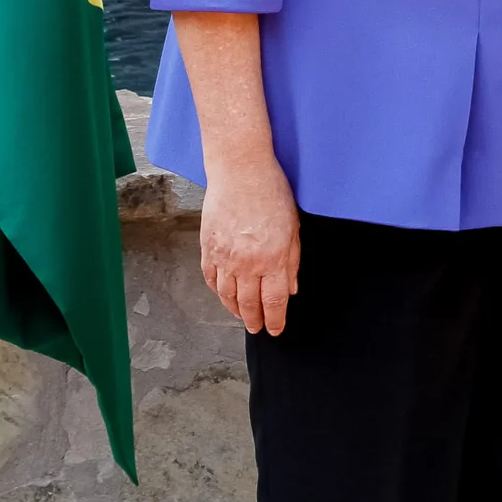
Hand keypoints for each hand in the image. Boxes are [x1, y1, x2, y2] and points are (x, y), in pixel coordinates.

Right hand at [198, 154, 299, 334]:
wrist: (240, 171)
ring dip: (234, 309)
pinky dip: (217, 291)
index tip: (275, 330)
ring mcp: (224, 257)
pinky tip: (223, 294)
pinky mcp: (208, 248)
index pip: (274, 301)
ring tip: (242, 316)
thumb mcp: (294, 227)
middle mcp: (247, 264)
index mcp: (273, 259)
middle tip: (258, 328)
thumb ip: (292, 261)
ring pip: (227, 295)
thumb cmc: (272, 193)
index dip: (275, 319)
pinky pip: (211, 278)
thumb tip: (291, 289)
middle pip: (249, 303)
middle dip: (254, 320)